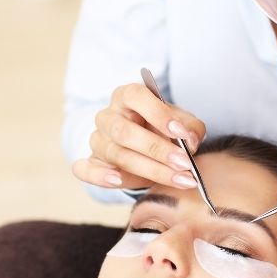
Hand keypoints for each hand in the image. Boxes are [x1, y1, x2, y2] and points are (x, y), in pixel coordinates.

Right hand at [71, 82, 206, 190]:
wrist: (143, 146)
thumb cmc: (161, 129)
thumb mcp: (180, 122)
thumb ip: (190, 127)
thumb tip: (191, 141)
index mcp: (128, 96)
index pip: (137, 97)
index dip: (159, 114)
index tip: (181, 133)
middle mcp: (109, 116)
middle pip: (125, 131)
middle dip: (157, 149)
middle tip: (185, 163)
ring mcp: (98, 139)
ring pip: (117, 154)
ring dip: (151, 169)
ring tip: (179, 179)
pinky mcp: (93, 162)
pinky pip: (86, 169)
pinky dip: (100, 176)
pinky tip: (118, 180)